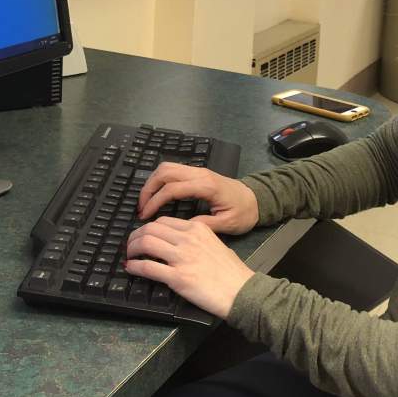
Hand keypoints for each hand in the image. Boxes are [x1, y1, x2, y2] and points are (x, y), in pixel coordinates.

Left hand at [125, 216, 254, 318]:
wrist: (241, 291)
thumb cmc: (232, 272)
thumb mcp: (215, 244)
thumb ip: (197, 240)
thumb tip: (177, 244)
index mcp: (197, 229)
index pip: (163, 221)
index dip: (148, 227)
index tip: (143, 235)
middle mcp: (188, 239)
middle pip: (150, 228)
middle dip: (135, 236)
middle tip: (130, 245)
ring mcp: (182, 257)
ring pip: (146, 243)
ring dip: (132, 249)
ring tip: (129, 255)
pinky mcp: (178, 277)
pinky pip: (148, 267)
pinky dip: (135, 266)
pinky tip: (131, 268)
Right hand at [138, 163, 258, 234]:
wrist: (256, 199)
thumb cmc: (244, 212)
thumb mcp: (228, 224)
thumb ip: (205, 225)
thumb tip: (181, 229)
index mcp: (206, 186)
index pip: (172, 189)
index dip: (155, 202)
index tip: (145, 216)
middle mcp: (200, 173)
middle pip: (165, 172)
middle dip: (148, 188)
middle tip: (140, 208)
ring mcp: (198, 170)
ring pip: (167, 167)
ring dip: (152, 182)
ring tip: (145, 202)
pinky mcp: (197, 173)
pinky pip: (173, 170)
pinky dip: (160, 180)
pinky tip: (157, 195)